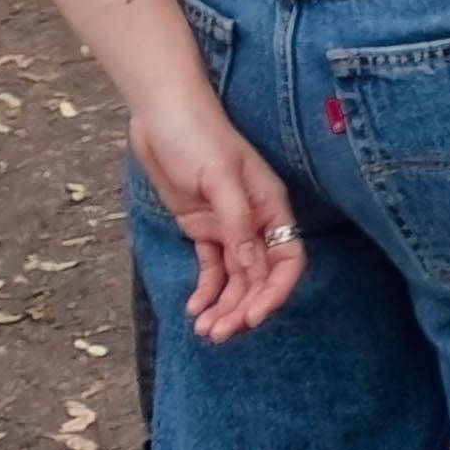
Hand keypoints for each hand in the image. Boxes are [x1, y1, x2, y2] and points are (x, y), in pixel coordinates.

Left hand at [131, 92, 302, 340]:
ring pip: (234, 278)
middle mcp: (254, 220)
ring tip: (204, 331)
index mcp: (271, 206)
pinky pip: (211, 267)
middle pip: (259, 276)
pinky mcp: (202, 227)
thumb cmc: (197, 136)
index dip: (275, 291)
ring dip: (223, 306)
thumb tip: (253, 268)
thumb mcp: (220, 179)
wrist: (162, 114)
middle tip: (218, 334)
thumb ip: (238, 224)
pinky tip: (194, 308)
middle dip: (242, 308)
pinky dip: (205, 290)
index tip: (254, 317)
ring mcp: (227, 225)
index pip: (287, 259)